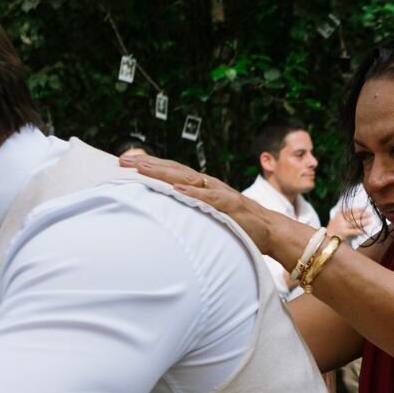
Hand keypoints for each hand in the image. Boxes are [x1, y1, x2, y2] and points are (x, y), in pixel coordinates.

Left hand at [121, 152, 306, 263]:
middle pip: (174, 170)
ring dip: (164, 174)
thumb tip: (164, 218)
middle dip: (148, 165)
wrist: (271, 232)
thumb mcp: (208, 218)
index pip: (171, 173)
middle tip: (122, 161)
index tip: (124, 163)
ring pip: (188, 180)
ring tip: (143, 169)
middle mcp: (209, 186)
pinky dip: (195, 195)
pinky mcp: (233, 207)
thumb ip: (190, 213)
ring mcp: (220, 194)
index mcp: (202, 188)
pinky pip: (211, 200)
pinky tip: (178, 191)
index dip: (149, 167)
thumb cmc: (238, 226)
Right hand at [327, 206, 369, 240]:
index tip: (366, 208)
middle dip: (363, 214)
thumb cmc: (333, 229)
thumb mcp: (336, 218)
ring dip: (364, 221)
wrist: (325, 239)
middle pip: (354, 215)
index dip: (359, 209)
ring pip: (355, 223)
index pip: (351, 210)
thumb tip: (355, 210)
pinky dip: (360, 230)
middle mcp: (341, 219)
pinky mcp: (344, 233)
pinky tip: (365, 230)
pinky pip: (354, 231)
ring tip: (370, 220)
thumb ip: (343, 214)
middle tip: (371, 213)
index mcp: (339, 214)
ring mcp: (342, 226)